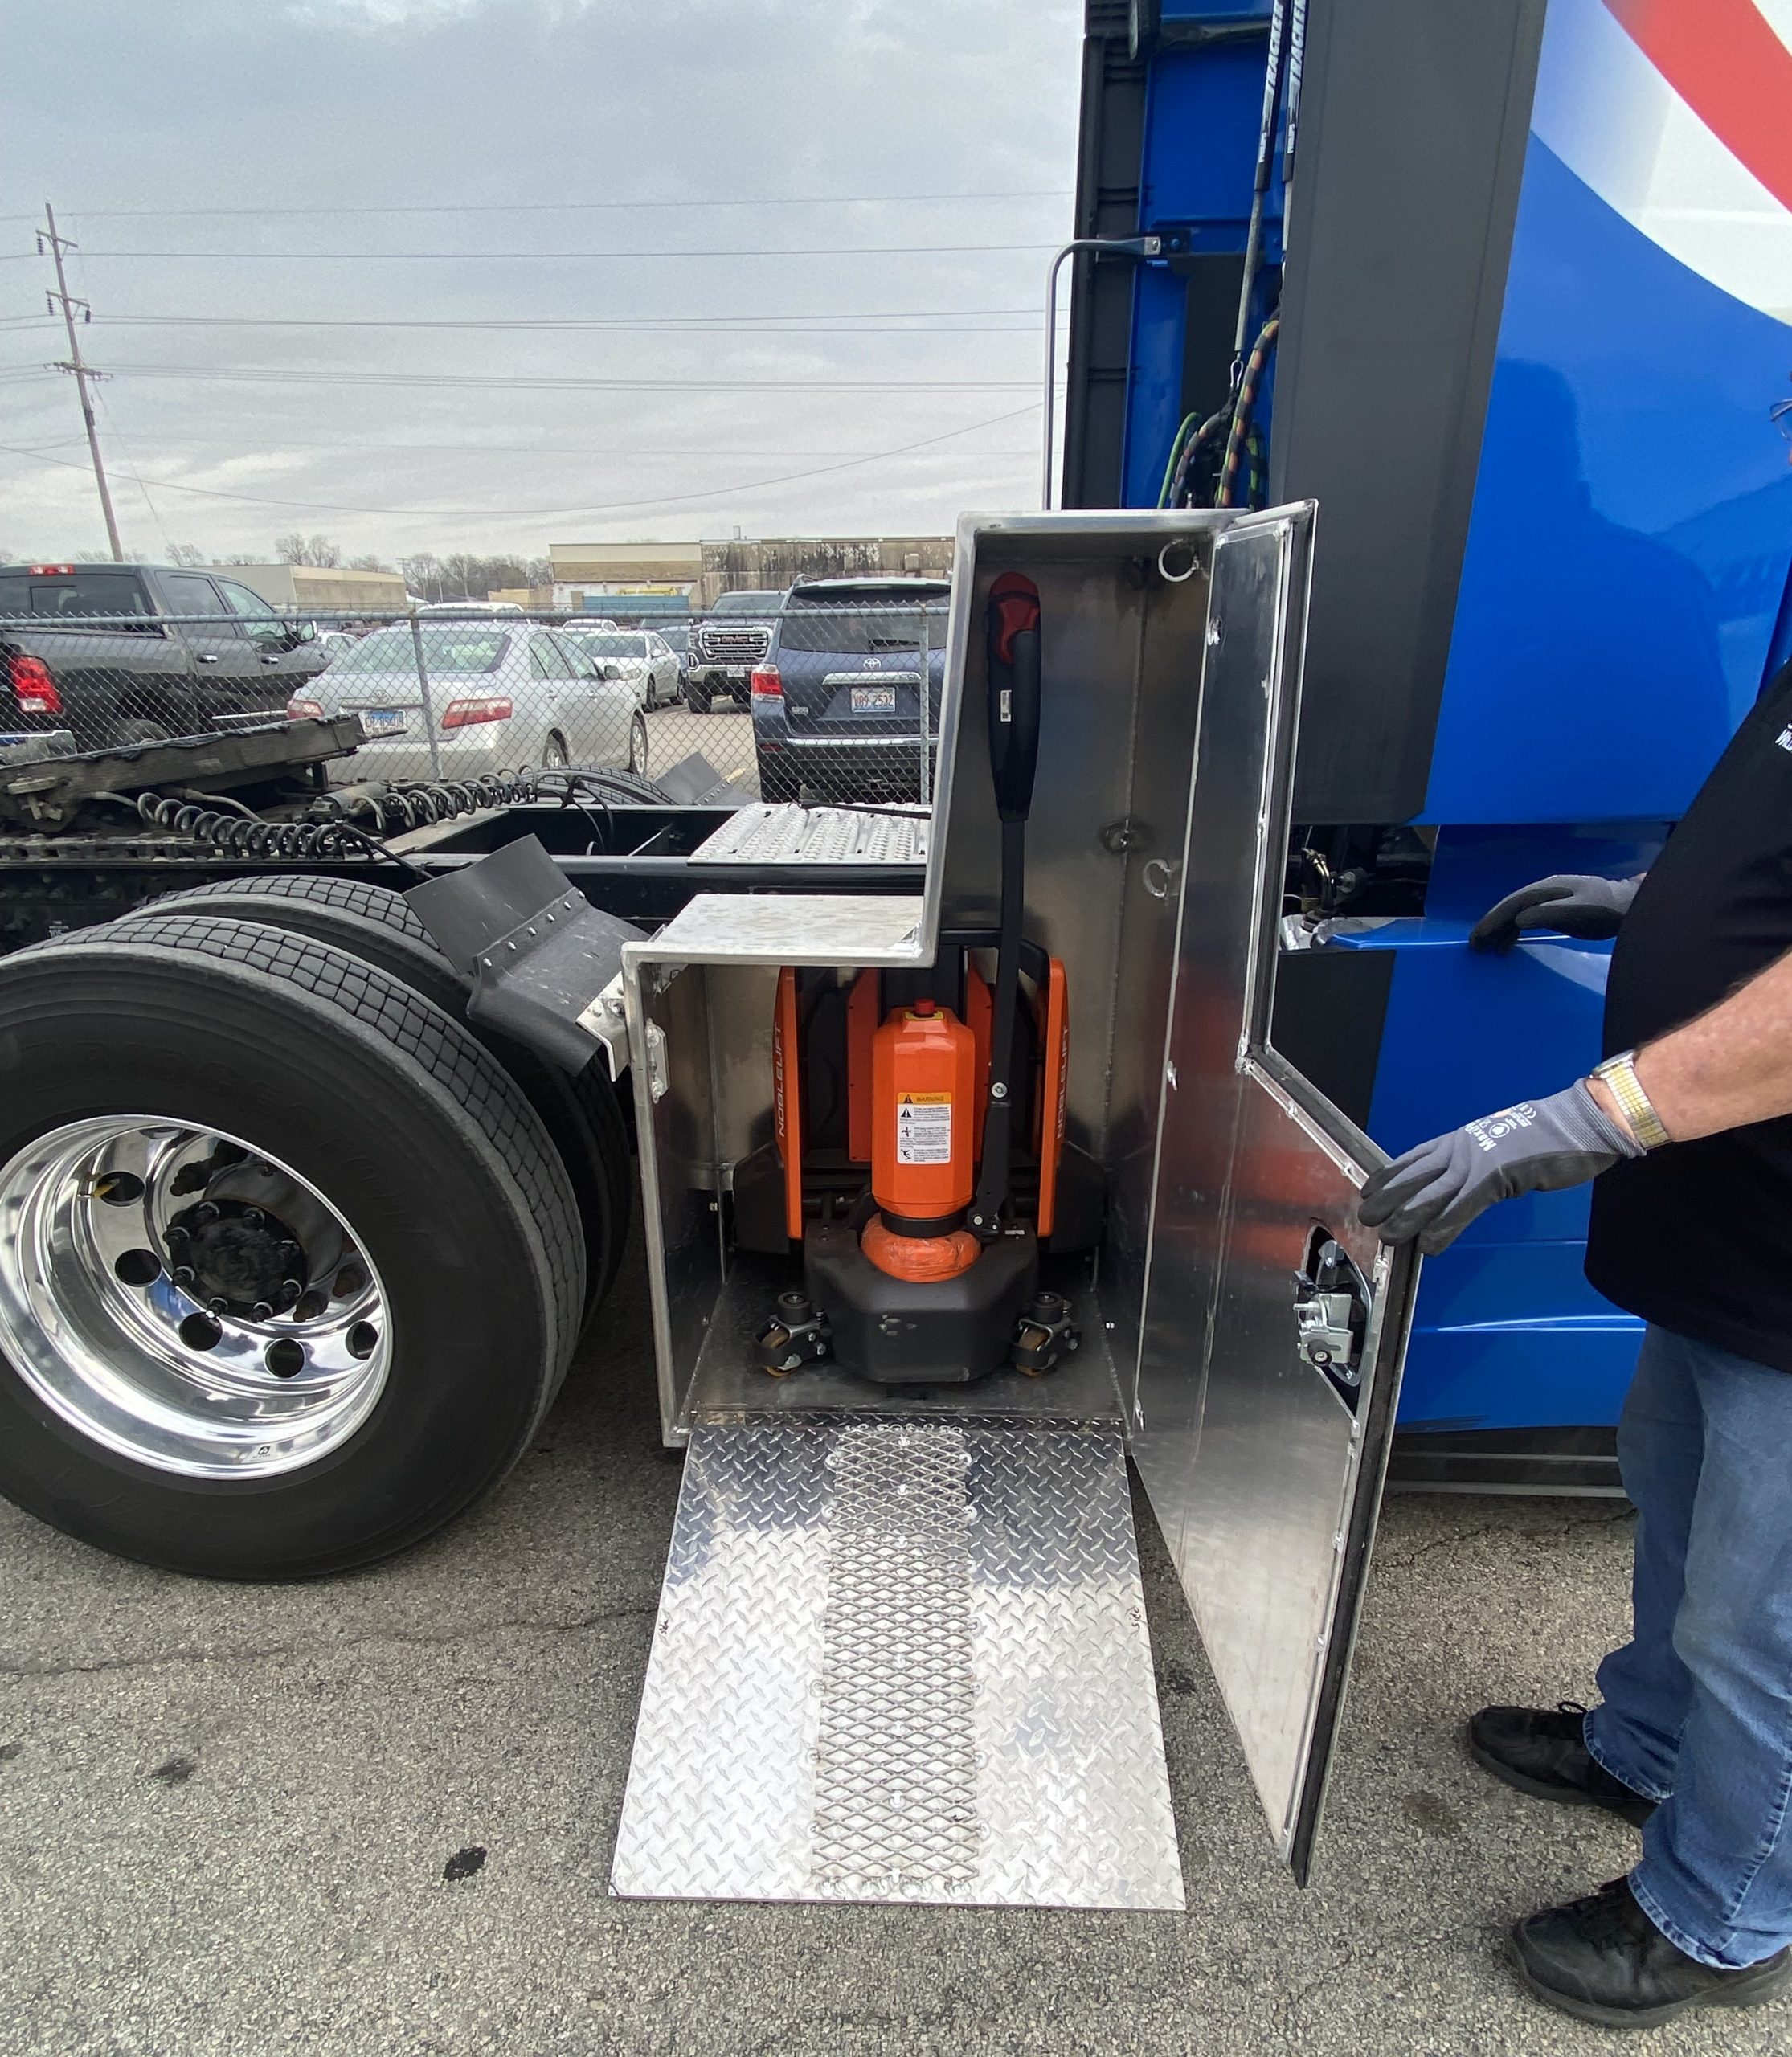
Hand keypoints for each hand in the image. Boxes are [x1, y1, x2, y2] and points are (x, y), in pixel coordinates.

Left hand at [1358, 1081, 1642, 1254]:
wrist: (1573, 1124)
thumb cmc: (1542, 1137)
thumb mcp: (1497, 1144)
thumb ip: (1474, 1162)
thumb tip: (1458, 1182)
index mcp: (1459, 1140)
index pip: (1413, 1158)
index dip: (1388, 1176)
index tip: (1368, 1190)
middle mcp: (1459, 1149)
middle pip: (1413, 1176)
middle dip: (1388, 1198)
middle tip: (1366, 1217)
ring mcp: (1476, 1162)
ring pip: (1431, 1194)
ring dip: (1407, 1218)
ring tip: (1388, 1236)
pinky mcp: (1496, 1178)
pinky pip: (1462, 1207)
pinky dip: (1443, 1228)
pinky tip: (1429, 1246)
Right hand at [1469, 873, 1642, 952]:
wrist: (1629, 906)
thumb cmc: (1606, 910)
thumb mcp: (1580, 912)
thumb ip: (1550, 914)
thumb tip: (1519, 919)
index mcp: (1547, 889)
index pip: (1512, 903)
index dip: (1492, 920)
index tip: (1477, 937)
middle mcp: (1543, 891)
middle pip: (1509, 907)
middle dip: (1490, 925)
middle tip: (1474, 946)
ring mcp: (1548, 900)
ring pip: (1516, 914)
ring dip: (1500, 931)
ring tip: (1488, 950)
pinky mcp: (1554, 910)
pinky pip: (1526, 919)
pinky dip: (1513, 932)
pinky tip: (1508, 946)